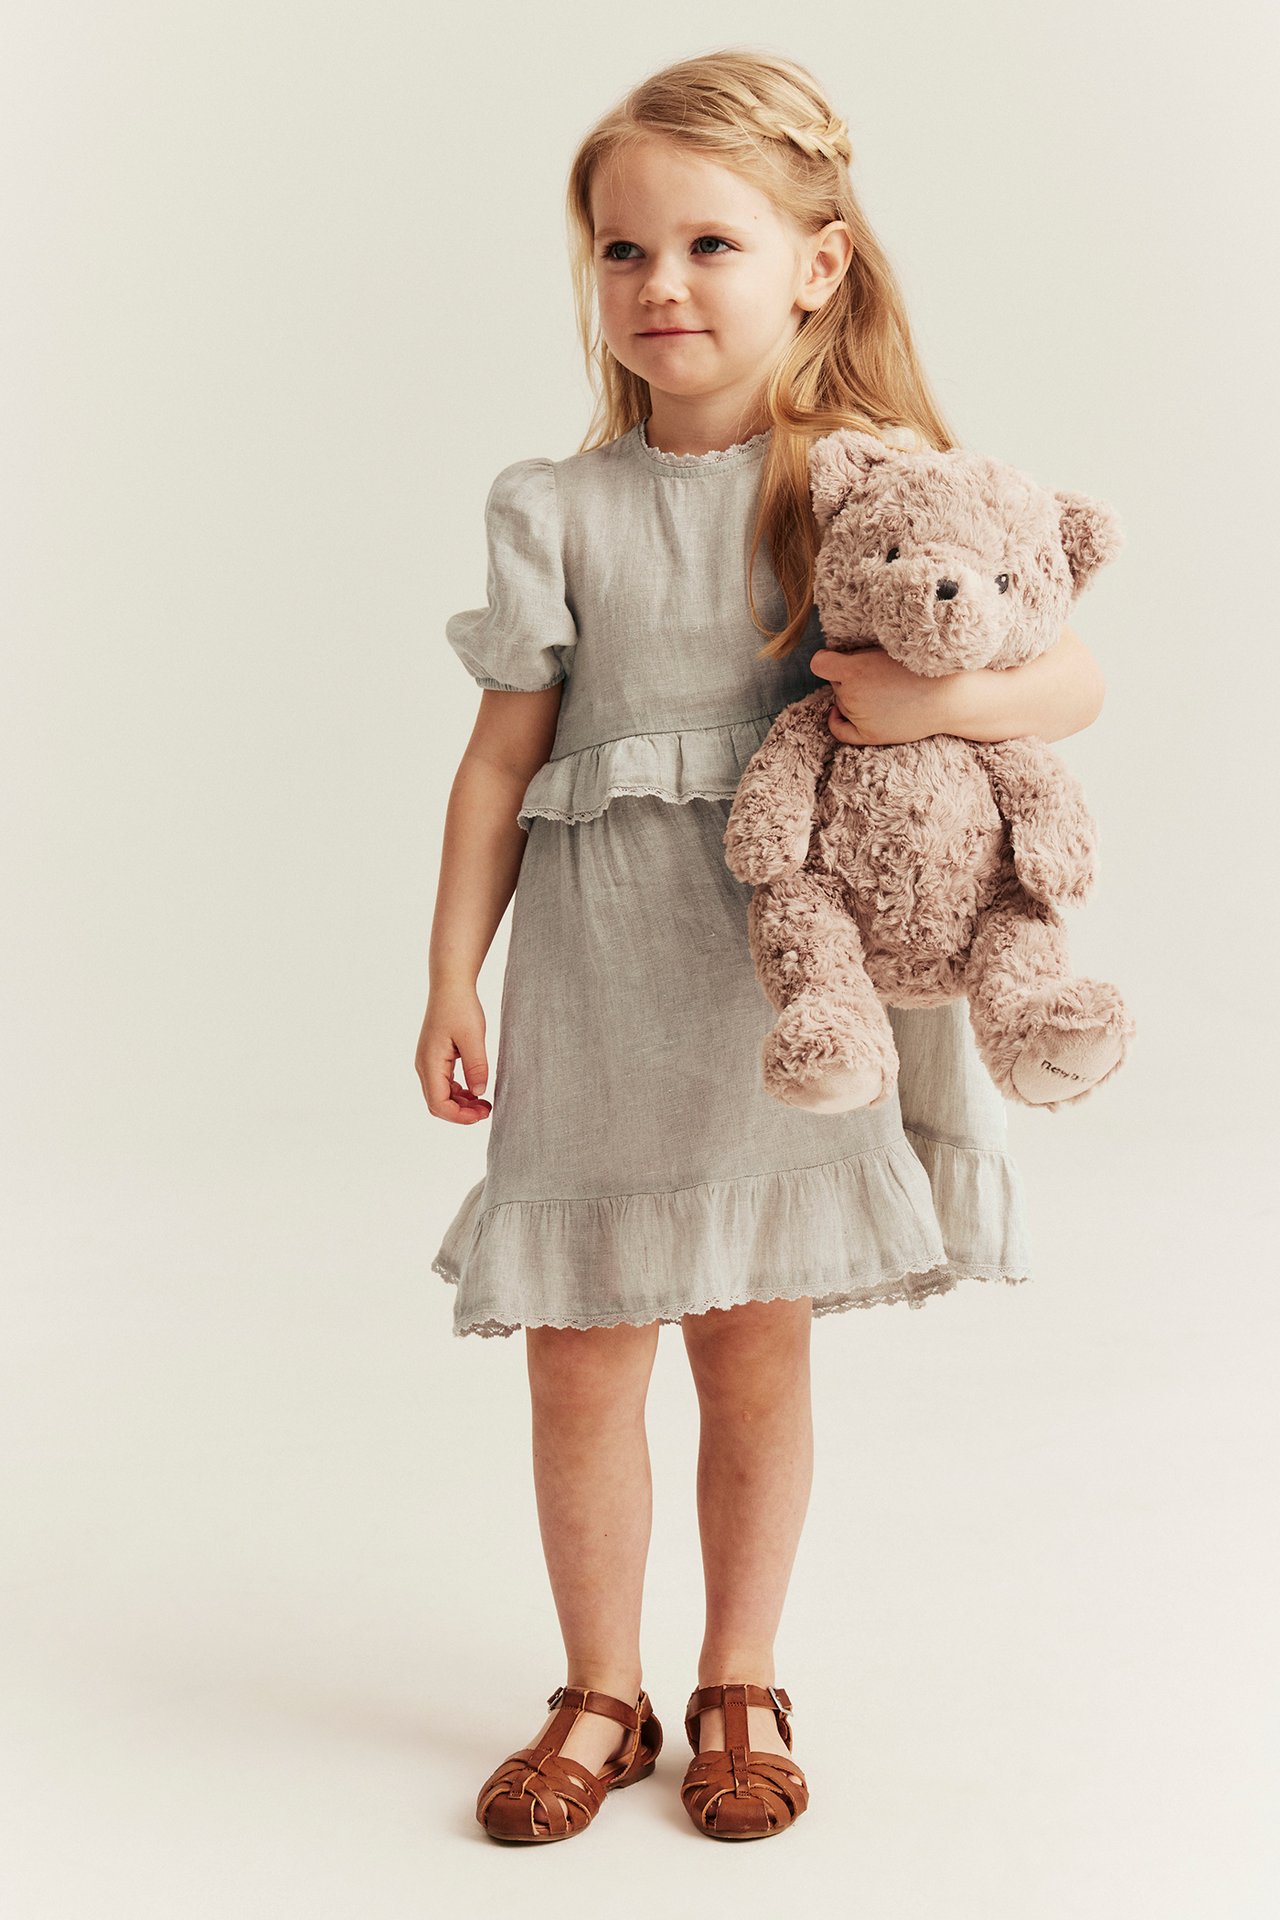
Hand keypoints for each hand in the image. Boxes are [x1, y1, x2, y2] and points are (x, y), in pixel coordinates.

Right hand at [416, 985, 492, 1123]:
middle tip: (487, 1110)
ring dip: (461, 1103)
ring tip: (485, 1103)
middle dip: (461, 1113)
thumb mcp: (473, 1037)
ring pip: (440, 1095)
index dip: (460, 1116)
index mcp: (430, 1063)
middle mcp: (424, 1066)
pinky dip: (459, 1092)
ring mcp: (428, 1062)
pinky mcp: (435, 1057)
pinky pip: (443, 1084)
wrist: (451, 986)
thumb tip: (479, 1093)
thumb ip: (476, 1067)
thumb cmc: (461, 1007)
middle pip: (437, 1104)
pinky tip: (476, 1089)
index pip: (438, 1104)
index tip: (483, 1114)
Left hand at [809, 647, 961, 745]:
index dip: (827, 660)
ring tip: (882, 690)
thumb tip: (837, 660)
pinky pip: (840, 730)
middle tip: (877, 674)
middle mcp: (851, 694)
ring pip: (842, 701)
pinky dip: (836, 720)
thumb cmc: (922, 668)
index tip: (835, 659)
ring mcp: (859, 716)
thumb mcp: (889, 648)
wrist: (948, 697)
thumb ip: (860, 654)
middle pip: (837, 683)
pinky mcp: (869, 734)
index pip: (820, 664)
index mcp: (854, 669)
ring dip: (852, 696)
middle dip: (850, 677)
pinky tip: (837, 713)